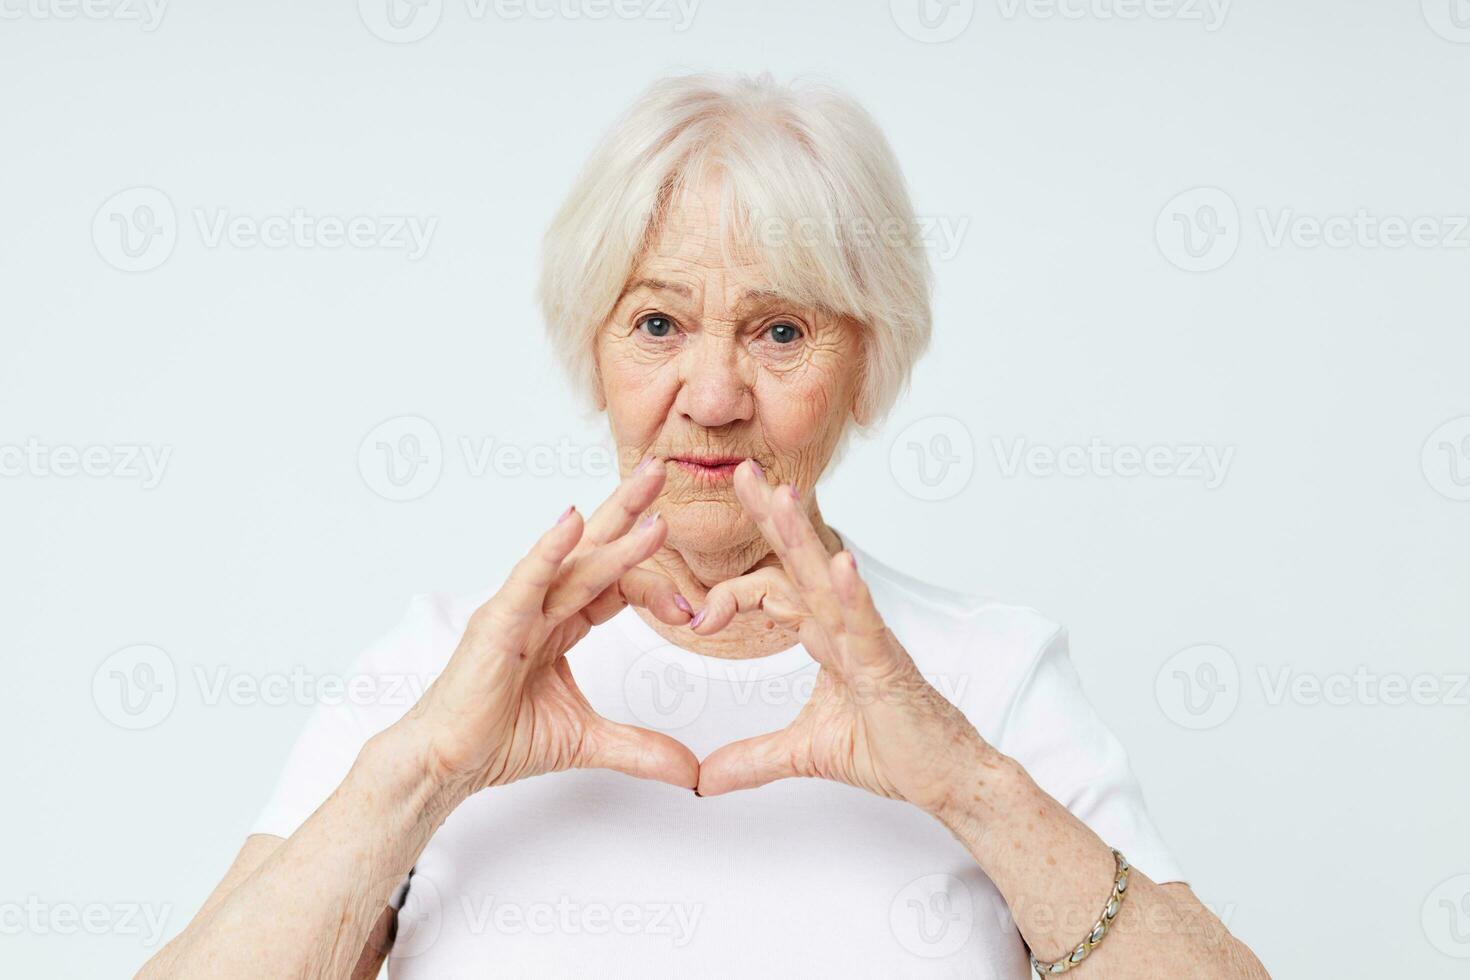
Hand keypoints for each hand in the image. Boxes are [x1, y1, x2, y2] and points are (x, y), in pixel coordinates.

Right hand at [406, 460, 699, 800]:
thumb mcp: (585, 740)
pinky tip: (572, 522)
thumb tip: (691, 772)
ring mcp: (517, 610)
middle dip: (630, 510)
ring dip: (614, 529)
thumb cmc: (498, 740)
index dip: (653, 587)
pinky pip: (527, 580)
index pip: (613, 584)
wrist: (448, 765)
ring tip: (650, 495)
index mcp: (560, 621)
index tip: (693, 612)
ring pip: (575, 563)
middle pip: (594, 549)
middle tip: (664, 469)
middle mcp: (540, 605)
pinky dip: (549, 550)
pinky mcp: (496, 624)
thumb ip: (639, 748)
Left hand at [695, 461, 990, 815]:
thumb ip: (754, 758)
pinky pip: (866, 623)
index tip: (697, 619)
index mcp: (826, 637)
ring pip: (827, 580)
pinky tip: (841, 564)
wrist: (948, 778)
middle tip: (741, 471)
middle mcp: (844, 628)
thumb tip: (704, 778)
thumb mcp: (807, 753)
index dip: (732, 596)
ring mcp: (867, 642)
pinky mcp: (887, 666)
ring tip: (780, 496)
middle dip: (769, 516)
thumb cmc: (897, 750)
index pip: (774, 592)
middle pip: (799, 562)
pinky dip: (852, 594)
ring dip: (802, 537)